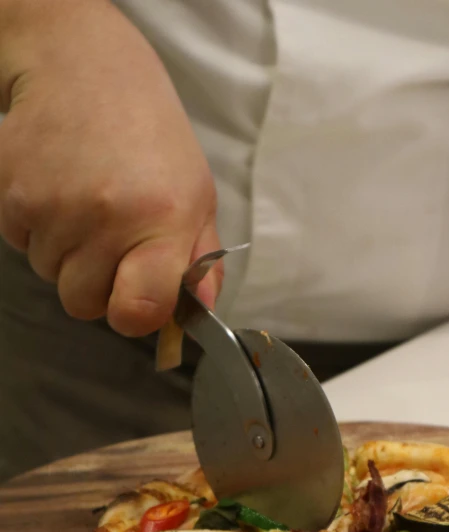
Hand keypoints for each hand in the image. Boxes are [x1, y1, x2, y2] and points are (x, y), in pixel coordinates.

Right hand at [0, 0, 221, 336]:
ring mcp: (53, 209)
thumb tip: (197, 312)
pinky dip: (38, 229)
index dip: (136, 316)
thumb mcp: (195, 193)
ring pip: (52, 276)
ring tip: (86, 202)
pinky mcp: (11, 196)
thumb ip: (198, 261)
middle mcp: (106, 219)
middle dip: (98, 283)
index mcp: (162, 221)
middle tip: (112, 238)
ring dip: (68, 253)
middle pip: (85, 304)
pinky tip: (58, 189)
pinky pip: (22, 245)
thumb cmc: (151, 134)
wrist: (82, 66)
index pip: (138, 311)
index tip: (137, 300)